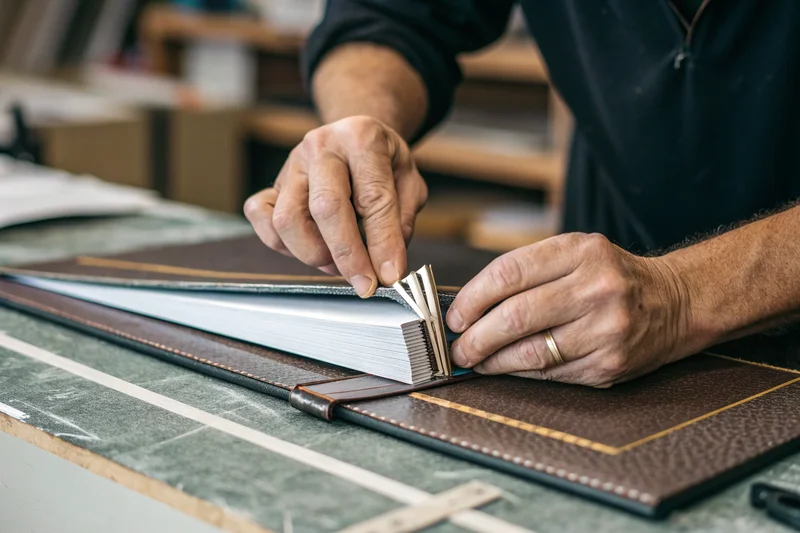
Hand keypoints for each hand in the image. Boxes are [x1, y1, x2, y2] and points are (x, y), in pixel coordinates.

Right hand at [244, 116, 426, 296]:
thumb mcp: (409, 182)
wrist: (356, 135)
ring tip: (338, 263)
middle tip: (364, 283)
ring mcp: (291, 164)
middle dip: (347, 255)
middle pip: (325, 208)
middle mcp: (321, 146)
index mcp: (362, 138)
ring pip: (287, 219)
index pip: (373, 198)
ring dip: (314, 253)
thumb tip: (386, 266)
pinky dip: (281, 242)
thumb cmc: (383, 161)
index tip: (390, 275)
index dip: (383, 243)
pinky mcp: (272, 182)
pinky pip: (261, 216)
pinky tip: (309, 247)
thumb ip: (400, 222)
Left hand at [446, 233, 692, 386]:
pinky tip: (506, 368)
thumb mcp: (575, 254)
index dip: (472, 299)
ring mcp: (606, 329)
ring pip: (530, 352)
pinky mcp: (610, 363)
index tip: (454, 317)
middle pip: (515, 316)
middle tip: (456, 347)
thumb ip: (526, 272)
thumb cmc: (610, 276)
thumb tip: (468, 306)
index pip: (509, 274)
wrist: (675, 302)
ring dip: (492, 361)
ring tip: (475, 360)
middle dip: (475, 337)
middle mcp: (596, 288)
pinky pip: (550, 373)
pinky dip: (520, 373)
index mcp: (581, 252)